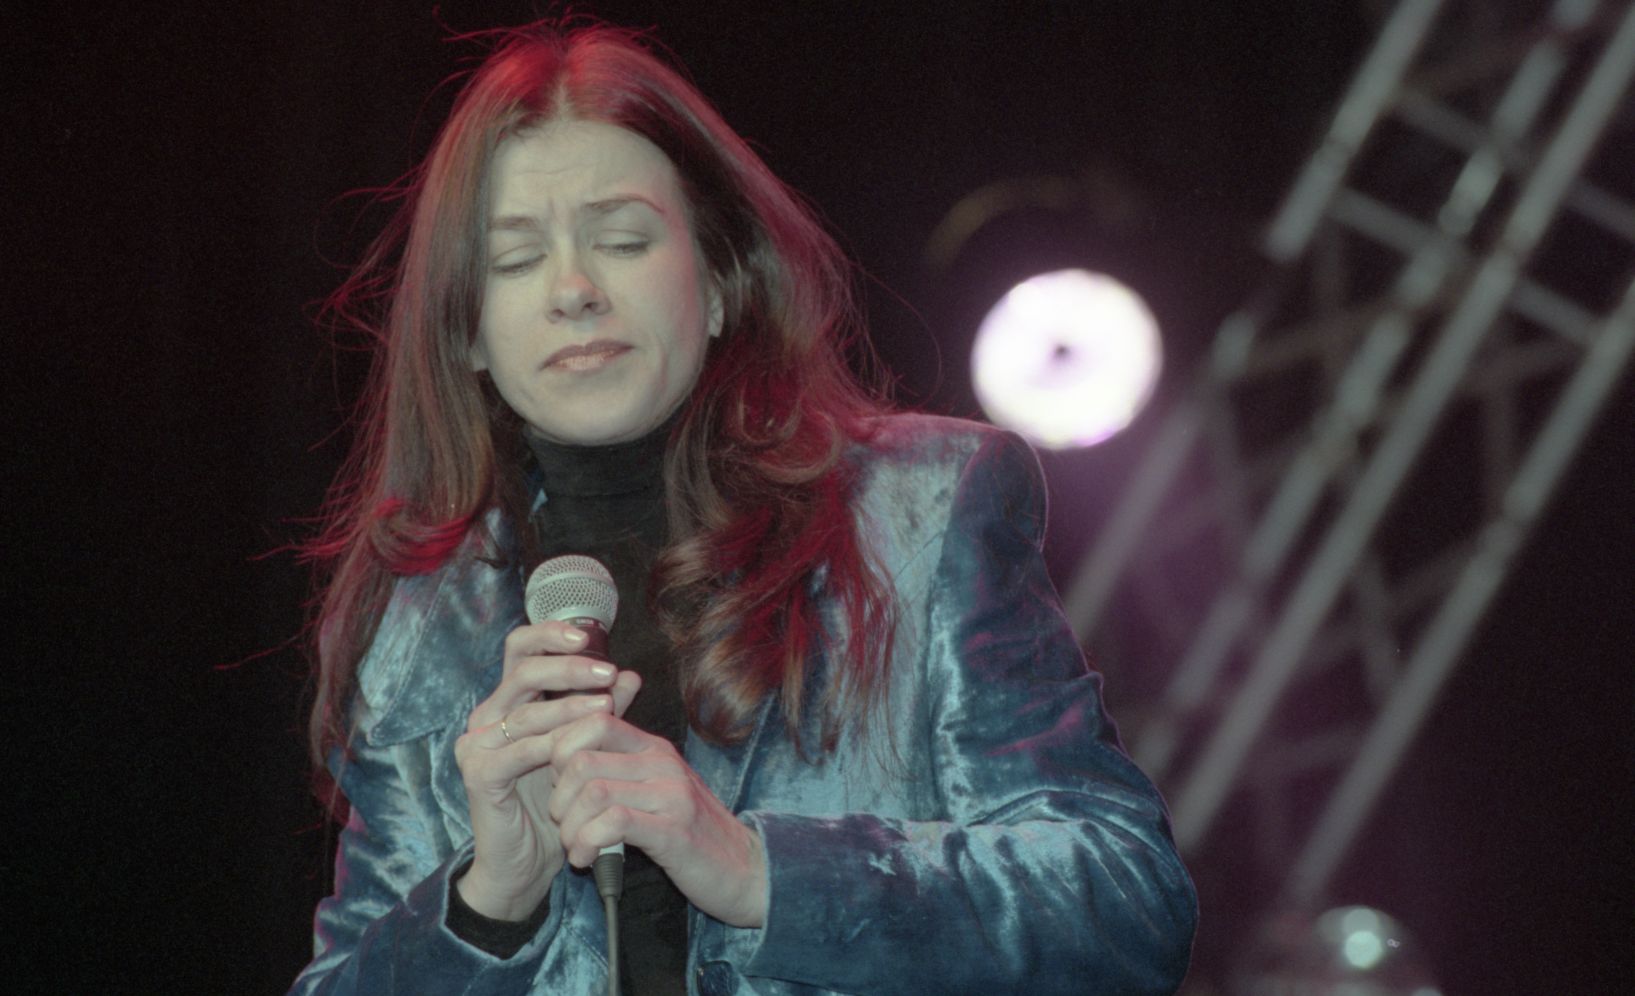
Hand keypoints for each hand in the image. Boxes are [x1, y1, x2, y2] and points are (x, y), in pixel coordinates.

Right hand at [453, 621, 641, 920]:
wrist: (525, 863)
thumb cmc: (555, 803)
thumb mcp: (584, 748)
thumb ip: (600, 711)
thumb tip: (629, 674)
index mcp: (509, 701)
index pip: (521, 648)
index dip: (550, 634)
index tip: (587, 634)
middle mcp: (488, 716)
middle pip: (523, 670)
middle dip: (568, 667)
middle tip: (605, 673)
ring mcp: (478, 744)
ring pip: (526, 711)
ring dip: (569, 706)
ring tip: (606, 707)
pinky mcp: (478, 774)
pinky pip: (520, 751)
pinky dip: (551, 744)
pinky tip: (578, 745)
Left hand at [547, 712, 768, 927]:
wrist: (746, 869)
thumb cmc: (692, 833)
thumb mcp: (657, 790)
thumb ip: (620, 770)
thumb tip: (567, 759)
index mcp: (654, 748)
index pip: (594, 720)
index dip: (560, 752)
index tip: (559, 788)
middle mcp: (662, 762)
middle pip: (581, 759)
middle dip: (557, 798)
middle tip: (562, 825)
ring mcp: (671, 794)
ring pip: (592, 791)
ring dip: (569, 826)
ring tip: (574, 847)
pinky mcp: (674, 831)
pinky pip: (614, 823)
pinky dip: (587, 842)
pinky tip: (586, 858)